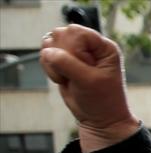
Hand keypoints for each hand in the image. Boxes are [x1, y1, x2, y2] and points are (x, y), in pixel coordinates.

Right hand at [40, 25, 139, 152]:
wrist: (99, 120)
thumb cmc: (103, 101)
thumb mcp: (88, 81)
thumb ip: (67, 63)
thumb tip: (47, 52)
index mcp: (103, 47)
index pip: (77, 31)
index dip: (74, 48)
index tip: (84, 67)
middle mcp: (89, 46)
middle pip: (60, 34)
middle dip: (63, 56)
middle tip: (77, 74)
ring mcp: (74, 52)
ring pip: (49, 43)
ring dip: (54, 63)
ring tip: (70, 78)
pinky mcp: (62, 61)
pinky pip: (45, 55)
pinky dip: (49, 69)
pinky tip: (64, 80)